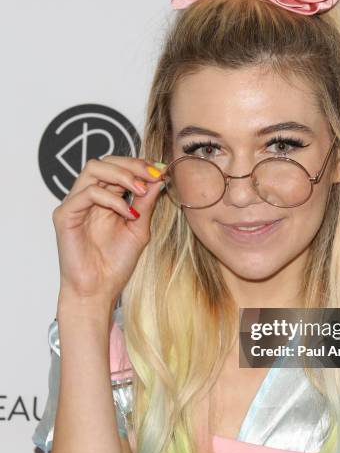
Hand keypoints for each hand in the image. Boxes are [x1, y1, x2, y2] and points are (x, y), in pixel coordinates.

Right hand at [52, 156, 166, 303]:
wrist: (99, 291)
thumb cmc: (116, 263)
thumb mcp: (139, 228)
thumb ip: (146, 203)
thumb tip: (159, 177)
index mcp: (104, 198)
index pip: (118, 167)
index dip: (139, 165)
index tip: (162, 170)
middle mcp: (87, 197)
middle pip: (105, 162)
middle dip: (132, 164)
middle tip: (154, 175)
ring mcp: (74, 204)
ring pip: (93, 169)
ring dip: (122, 175)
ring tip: (142, 190)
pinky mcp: (65, 215)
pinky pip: (87, 194)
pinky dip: (111, 198)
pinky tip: (128, 213)